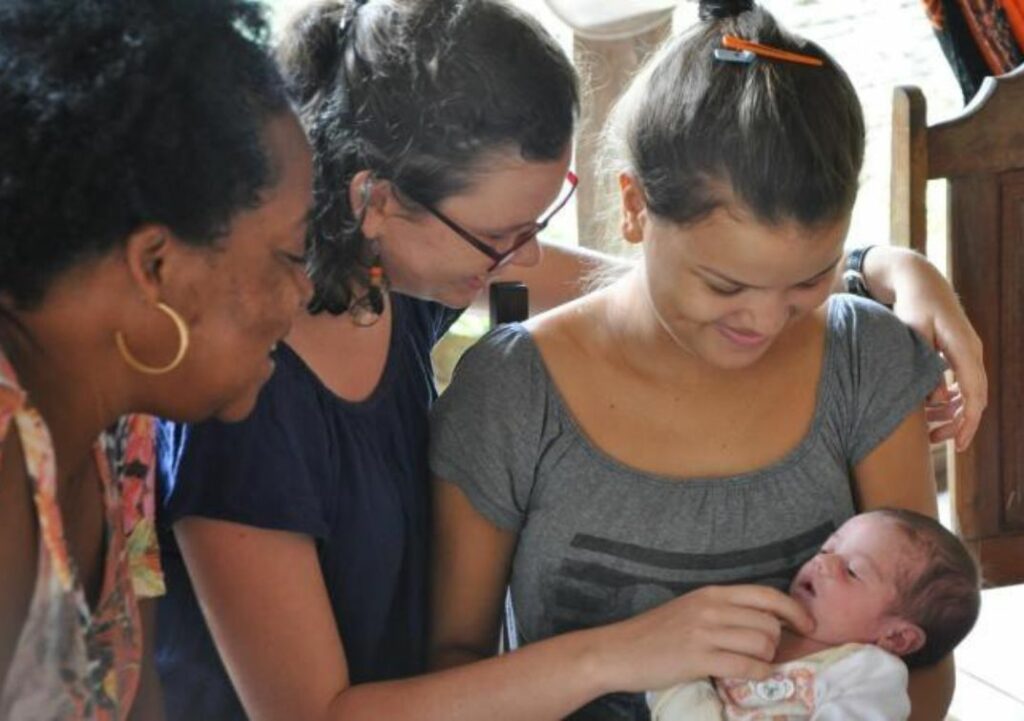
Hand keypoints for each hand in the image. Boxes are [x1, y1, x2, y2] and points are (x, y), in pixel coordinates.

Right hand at [593, 585, 813, 692]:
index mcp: (711, 593)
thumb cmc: (655, 633)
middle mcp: (711, 608)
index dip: (794, 610)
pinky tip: (748, 675)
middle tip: (764, 653)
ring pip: (762, 644)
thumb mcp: (691, 609)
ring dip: (766, 658)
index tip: (807, 624)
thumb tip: (765, 621)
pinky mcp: (698, 658)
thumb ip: (723, 611)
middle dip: (776, 642)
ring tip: (752, 664)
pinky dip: (756, 673)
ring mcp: (704, 632)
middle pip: (769, 623)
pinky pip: (746, 666)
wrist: (618, 650)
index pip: (766, 595)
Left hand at [884, 253, 986, 451]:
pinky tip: (937, 410)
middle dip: (960, 423)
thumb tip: (936, 402)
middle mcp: (973, 351)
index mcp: (964, 348)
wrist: (919, 281)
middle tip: (938, 442)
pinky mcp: (960, 351)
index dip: (968, 421)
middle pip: (976, 397)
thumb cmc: (913, 305)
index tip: (959, 444)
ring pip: (971, 391)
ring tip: (933, 430)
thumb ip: (926, 367)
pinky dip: (953, 398)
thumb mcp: (914, 334)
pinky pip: (964, 382)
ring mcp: (969, 351)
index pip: (973, 393)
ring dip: (955, 412)